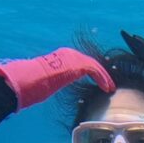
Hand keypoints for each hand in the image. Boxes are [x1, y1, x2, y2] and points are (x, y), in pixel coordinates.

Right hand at [0, 47, 114, 110]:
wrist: (33, 78)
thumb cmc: (36, 81)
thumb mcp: (48, 80)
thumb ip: (53, 80)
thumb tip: (46, 88)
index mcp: (62, 56)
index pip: (82, 61)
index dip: (92, 71)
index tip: (99, 80)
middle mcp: (69, 53)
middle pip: (90, 62)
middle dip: (101, 73)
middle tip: (108, 83)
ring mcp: (75, 57)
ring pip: (95, 66)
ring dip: (104, 77)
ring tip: (110, 87)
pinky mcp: (79, 65)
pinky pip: (95, 71)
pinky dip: (102, 79)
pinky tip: (107, 88)